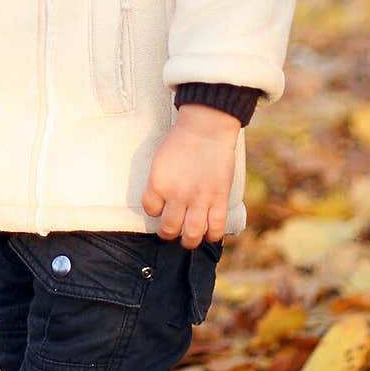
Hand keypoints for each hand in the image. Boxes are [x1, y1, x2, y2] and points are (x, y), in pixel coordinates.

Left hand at [141, 103, 239, 246]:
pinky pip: (216, 226)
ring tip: (188, 240)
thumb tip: (160, 204)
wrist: (207, 129)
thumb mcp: (159, 161)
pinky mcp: (219, 198)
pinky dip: (212, 235)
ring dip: (189, 240)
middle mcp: (177, 195)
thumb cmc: (181, 142)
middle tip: (170, 232)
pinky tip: (209, 234)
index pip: (150, 210)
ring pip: (192, 233)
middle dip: (168, 234)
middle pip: (169, 228)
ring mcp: (200, 198)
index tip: (159, 210)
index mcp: (158, 184)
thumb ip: (159, 183)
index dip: (154, 212)